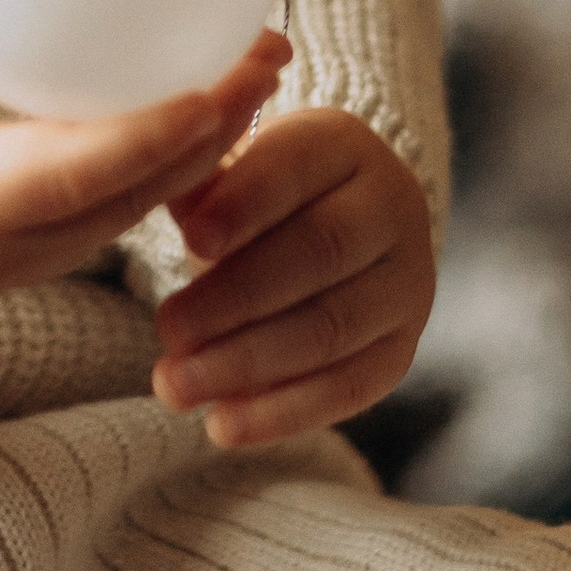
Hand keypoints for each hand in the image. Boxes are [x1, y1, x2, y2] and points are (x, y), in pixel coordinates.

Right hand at [0, 0, 290, 291]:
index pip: (70, 177)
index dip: (142, 139)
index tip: (207, 88)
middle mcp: (18, 245)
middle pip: (137, 195)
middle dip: (213, 129)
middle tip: (267, 50)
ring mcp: (49, 253)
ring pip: (152, 201)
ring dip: (218, 136)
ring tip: (269, 56)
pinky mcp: (66, 242)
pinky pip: (138, 194)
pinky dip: (187, 144)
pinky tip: (222, 75)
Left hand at [151, 109, 433, 450]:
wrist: (328, 227)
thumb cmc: (256, 195)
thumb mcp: (228, 170)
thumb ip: (200, 182)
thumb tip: (162, 187)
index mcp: (343, 145)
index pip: (296, 171)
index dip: (244, 207)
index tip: (189, 241)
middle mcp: (393, 206)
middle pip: (319, 254)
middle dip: (236, 298)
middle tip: (167, 330)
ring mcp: (408, 282)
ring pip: (332, 327)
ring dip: (248, 363)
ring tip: (175, 386)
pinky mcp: (402, 348)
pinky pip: (350, 387)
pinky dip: (283, 412)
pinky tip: (223, 426)